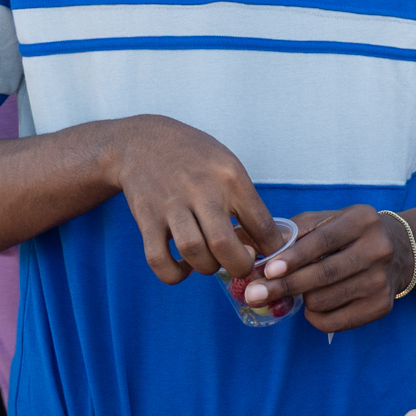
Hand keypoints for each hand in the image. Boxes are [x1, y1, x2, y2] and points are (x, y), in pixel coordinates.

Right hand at [106, 114, 276, 286]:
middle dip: (239, 265)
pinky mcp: (146, 218)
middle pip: (223, 243)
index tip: (268, 253)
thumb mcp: (228, 164)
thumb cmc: (196, 158)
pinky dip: (174, 274)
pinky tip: (184, 266)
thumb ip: (247, 200)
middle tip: (241, 263)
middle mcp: (201, 189)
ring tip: (211, 260)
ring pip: (193, 252)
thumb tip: (269, 241)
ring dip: (207, 267)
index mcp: (230, 176)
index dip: (271, 247)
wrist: (143, 141)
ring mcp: (170, 204)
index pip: (261, 222)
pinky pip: (158, 259)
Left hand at [239, 204, 399, 333]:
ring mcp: (382, 281)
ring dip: (302, 299)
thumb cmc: (350, 235)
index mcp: (363, 220)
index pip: (323, 242)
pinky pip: (333, 322)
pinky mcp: (382, 307)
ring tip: (303, 289)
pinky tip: (315, 304)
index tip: (268, 271)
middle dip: (284, 286)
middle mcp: (378, 249)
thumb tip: (258, 251)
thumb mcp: (328, 220)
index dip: (294, 258)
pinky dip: (314, 316)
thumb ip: (295, 231)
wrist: (400, 251)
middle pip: (322, 275)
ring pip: (323, 300)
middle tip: (255, 294)